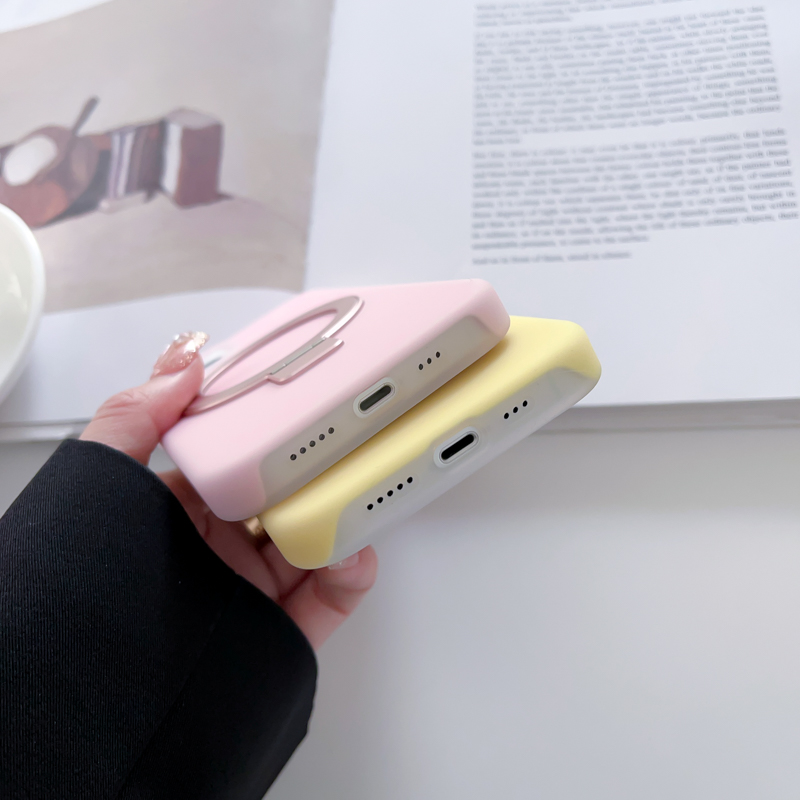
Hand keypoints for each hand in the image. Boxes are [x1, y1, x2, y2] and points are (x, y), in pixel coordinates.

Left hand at [80, 332, 377, 649]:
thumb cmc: (91, 588)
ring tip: (358, 492)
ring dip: (345, 516)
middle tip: (346, 444)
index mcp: (186, 509)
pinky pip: (330, 598)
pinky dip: (351, 573)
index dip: (277, 430)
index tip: (306, 405)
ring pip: (317, 542)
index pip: (244, 458)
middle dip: (323, 470)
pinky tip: (350, 550)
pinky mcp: (278, 633)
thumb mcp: (101, 486)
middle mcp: (223, 548)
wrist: (104, 698)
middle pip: (290, 497)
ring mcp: (253, 590)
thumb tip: (182, 365)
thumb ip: (133, 419)